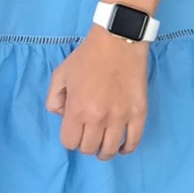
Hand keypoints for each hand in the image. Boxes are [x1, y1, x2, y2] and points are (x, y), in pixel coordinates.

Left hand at [46, 28, 148, 157]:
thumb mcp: (60, 74)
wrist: (118, 41)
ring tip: (103, 145)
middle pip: (89, 149)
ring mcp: (120, 118)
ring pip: (110, 150)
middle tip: (88, 134)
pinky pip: (133, 142)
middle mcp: (98, 118)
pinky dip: (126, 149)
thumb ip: (54, 99)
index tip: (73, 131)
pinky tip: (121, 146)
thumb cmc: (87, 57)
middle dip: (85, 144)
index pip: (69, 143)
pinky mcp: (139, 114)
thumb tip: (62, 116)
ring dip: (104, 151)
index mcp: (77, 109)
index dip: (70, 138)